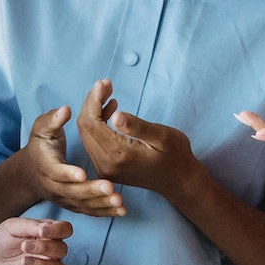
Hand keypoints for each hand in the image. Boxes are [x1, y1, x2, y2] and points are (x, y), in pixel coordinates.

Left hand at [0, 217, 71, 264]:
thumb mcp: (12, 226)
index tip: (42, 231)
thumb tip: (45, 228)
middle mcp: (51, 252)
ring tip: (24, 261)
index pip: (65, 229)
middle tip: (24, 246)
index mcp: (48, 234)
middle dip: (45, 247)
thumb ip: (30, 225)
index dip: (58, 230)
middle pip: (62, 250)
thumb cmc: (3, 240)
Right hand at [25, 104, 125, 216]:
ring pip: (83, 204)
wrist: (31, 172)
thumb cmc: (40, 145)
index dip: (68, 173)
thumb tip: (65, 110)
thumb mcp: (42, 128)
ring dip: (102, 204)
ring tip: (120, 201)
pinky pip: (90, 211)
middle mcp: (54, 187)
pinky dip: (106, 212)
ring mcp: (64, 199)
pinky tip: (122, 211)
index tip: (82, 173)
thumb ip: (53, 119)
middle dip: (91, 191)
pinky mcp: (74, 205)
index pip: (56, 171)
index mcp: (46, 166)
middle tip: (110, 187)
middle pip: (72, 192)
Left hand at [76, 80, 199, 199]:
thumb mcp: (162, 136)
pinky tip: (110, 111)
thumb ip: (137, 126)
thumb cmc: (176, 156)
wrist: (179, 182)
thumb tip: (115, 115)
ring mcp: (105, 169)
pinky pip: (93, 142)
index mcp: (120, 155)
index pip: (92, 123)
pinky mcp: (106, 168)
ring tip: (109, 93)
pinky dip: (97, 124)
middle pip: (84, 128)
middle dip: (91, 102)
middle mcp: (107, 165)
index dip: (93, 100)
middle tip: (106, 84)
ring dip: (93, 111)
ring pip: (86, 134)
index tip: (104, 83)